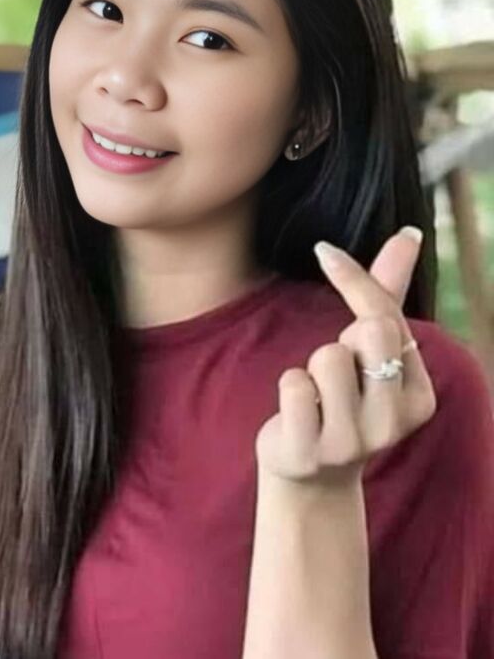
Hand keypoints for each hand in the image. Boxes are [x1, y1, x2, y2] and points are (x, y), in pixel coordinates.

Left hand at [255, 227, 437, 488]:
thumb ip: (387, 292)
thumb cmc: (342, 399)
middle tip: (336, 371)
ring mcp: (354, 442)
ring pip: (328, 356)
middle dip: (340, 339)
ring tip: (318, 396)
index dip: (355, 279)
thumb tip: (409, 233)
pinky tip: (298, 413)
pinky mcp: (311, 451)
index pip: (389, 317)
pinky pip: (294, 385)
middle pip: (367, 331)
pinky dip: (288, 387)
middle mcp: (394, 422)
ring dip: (311, 368)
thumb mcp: (370, 352)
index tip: (324, 252)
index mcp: (418, 395)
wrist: (309, 473)